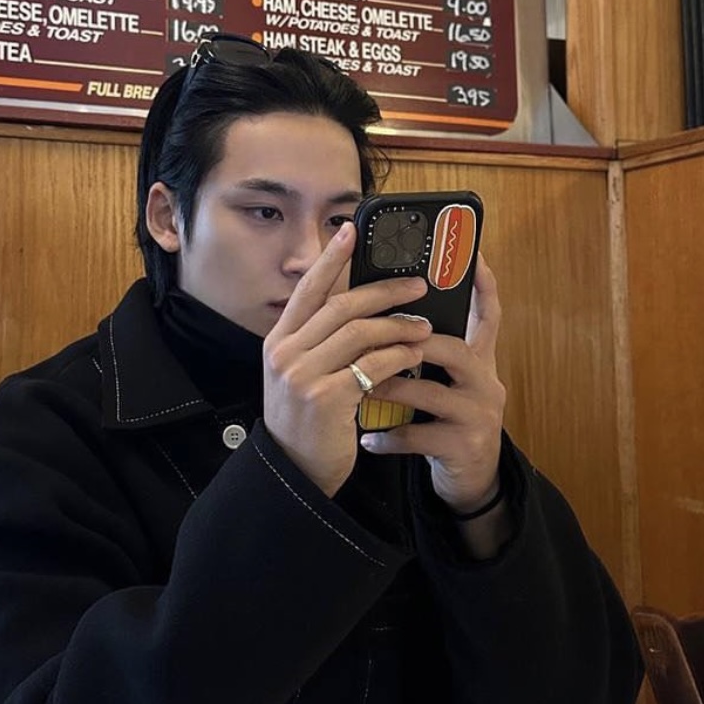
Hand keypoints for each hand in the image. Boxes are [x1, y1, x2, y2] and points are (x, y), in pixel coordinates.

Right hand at [262, 223, 431, 496]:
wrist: (296, 473)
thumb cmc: (308, 422)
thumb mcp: (301, 374)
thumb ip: (320, 341)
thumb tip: (362, 305)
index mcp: (278, 341)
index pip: (307, 289)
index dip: (330, 258)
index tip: (351, 231)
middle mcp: (285, 353)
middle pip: (341, 305)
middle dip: (384, 291)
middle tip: (417, 285)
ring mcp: (302, 375)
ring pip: (361, 333)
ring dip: (399, 325)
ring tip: (425, 325)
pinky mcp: (326, 398)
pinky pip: (372, 366)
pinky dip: (399, 356)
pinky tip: (415, 355)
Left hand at [358, 256, 505, 514]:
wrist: (470, 480)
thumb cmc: (446, 421)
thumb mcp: (445, 381)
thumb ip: (429, 349)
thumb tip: (389, 309)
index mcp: (478, 360)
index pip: (487, 315)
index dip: (483, 285)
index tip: (474, 255)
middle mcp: (486, 382)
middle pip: (454, 348)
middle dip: (411, 342)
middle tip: (375, 339)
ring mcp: (479, 415)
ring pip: (432, 391)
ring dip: (390, 387)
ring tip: (360, 387)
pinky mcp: (466, 446)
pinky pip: (419, 435)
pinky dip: (389, 437)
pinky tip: (367, 440)